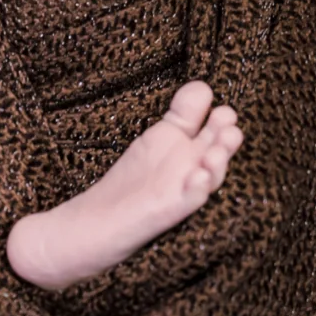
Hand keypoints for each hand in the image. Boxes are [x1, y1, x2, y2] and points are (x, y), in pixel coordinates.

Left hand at [6, 81, 241, 289]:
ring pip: (209, 177)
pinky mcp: (165, 214)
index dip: (207, 109)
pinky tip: (198, 176)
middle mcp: (188, 168)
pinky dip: (195, 190)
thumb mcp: (156, 140)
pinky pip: (187, 202)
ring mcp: (178, 192)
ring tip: (216, 152)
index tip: (204, 94)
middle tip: (227, 122)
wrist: (88, 228)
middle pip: (216, 148)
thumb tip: (203, 87)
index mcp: (184, 147)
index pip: (205, 123)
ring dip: (217, 164)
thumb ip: (181, 115)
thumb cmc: (126, 187)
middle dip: (225, 136)